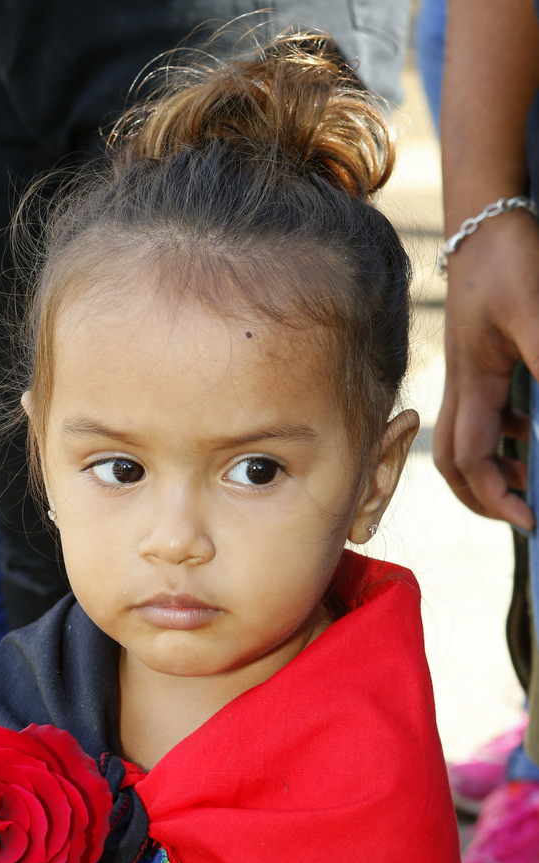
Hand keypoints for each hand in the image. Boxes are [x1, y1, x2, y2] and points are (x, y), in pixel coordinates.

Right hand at [433, 211, 538, 527]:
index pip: (470, 460)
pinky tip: (531, 431)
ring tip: (531, 483)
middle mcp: (462, 388)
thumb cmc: (507, 259)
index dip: (497, 498)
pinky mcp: (480, 362)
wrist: (484, 219)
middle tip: (527, 514)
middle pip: (455, 464)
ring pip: (466, 443)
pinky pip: (482, 415)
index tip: (532, 519)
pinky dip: (504, 437)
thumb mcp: (536, 312)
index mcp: (471, 385)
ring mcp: (468, 375)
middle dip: (484, 498)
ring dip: (494, 471)